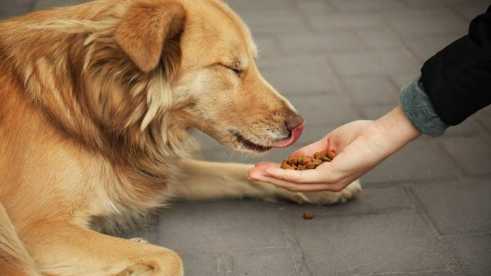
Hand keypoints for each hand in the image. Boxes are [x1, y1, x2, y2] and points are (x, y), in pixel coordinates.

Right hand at [249, 106, 420, 191]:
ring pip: (295, 183)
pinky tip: (273, 171)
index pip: (298, 179)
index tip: (260, 168)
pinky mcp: (333, 175)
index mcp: (328, 177)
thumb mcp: (328, 144)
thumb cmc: (360, 137)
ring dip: (273, 178)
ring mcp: (331, 182)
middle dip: (270, 179)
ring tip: (255, 173)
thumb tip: (290, 160)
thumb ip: (309, 153)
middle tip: (250, 174)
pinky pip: (304, 177)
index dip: (278, 175)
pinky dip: (286, 175)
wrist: (381, 134)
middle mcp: (329, 184)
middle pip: (293, 185)